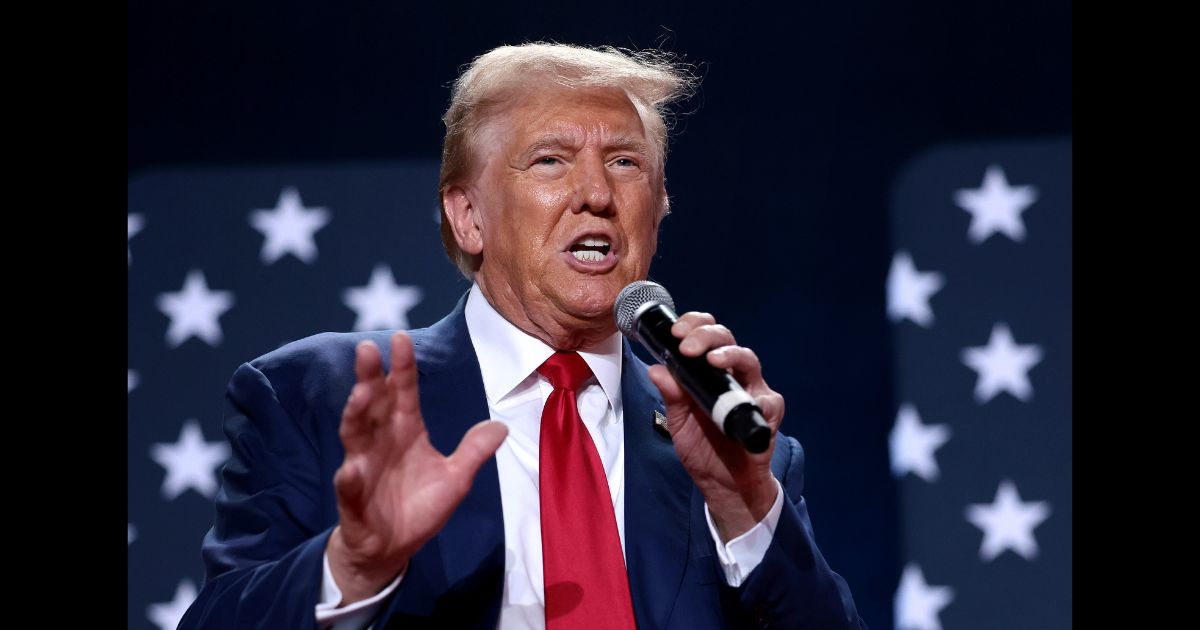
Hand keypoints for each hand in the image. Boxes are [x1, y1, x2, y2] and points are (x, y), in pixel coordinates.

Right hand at [327, 332, 507, 603]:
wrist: (392, 547)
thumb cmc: (419, 506)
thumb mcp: (455, 478)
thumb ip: (473, 451)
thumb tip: (501, 426)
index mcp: (406, 431)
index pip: (404, 393)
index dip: (402, 367)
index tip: (401, 338)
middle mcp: (380, 442)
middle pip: (374, 403)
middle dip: (369, 377)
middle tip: (367, 348)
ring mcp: (363, 466)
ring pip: (355, 435)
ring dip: (356, 414)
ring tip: (361, 395)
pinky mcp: (353, 498)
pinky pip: (349, 485)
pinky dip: (349, 477)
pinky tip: (351, 469)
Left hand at [645, 312, 784, 542]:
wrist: (723, 483)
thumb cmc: (702, 447)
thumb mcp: (678, 421)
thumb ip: (671, 395)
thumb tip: (656, 369)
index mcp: (708, 370)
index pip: (705, 335)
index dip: (693, 326)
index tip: (676, 332)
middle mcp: (732, 374)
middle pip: (726, 339)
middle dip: (706, 335)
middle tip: (687, 345)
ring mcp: (752, 390)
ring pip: (748, 359)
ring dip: (731, 355)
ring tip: (713, 360)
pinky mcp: (768, 413)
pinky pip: (767, 400)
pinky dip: (756, 398)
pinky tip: (746, 400)